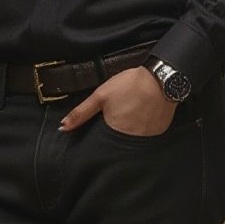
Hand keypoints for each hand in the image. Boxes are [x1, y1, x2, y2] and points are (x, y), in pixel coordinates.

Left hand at [58, 66, 174, 135]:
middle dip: (116, 131)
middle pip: (119, 142)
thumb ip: (81, 113)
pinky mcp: (159, 131)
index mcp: (114, 132)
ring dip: (131, 130)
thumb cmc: (130, 85)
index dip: (102, 135)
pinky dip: (144, 127)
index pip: (103, 144)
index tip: (105, 125)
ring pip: (134, 139)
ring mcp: (147, 137)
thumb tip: (63, 128)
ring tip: (133, 112)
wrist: (161, 78)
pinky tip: (144, 114)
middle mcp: (131, 140)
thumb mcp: (100, 96)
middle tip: (121, 114)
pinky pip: (148, 135)